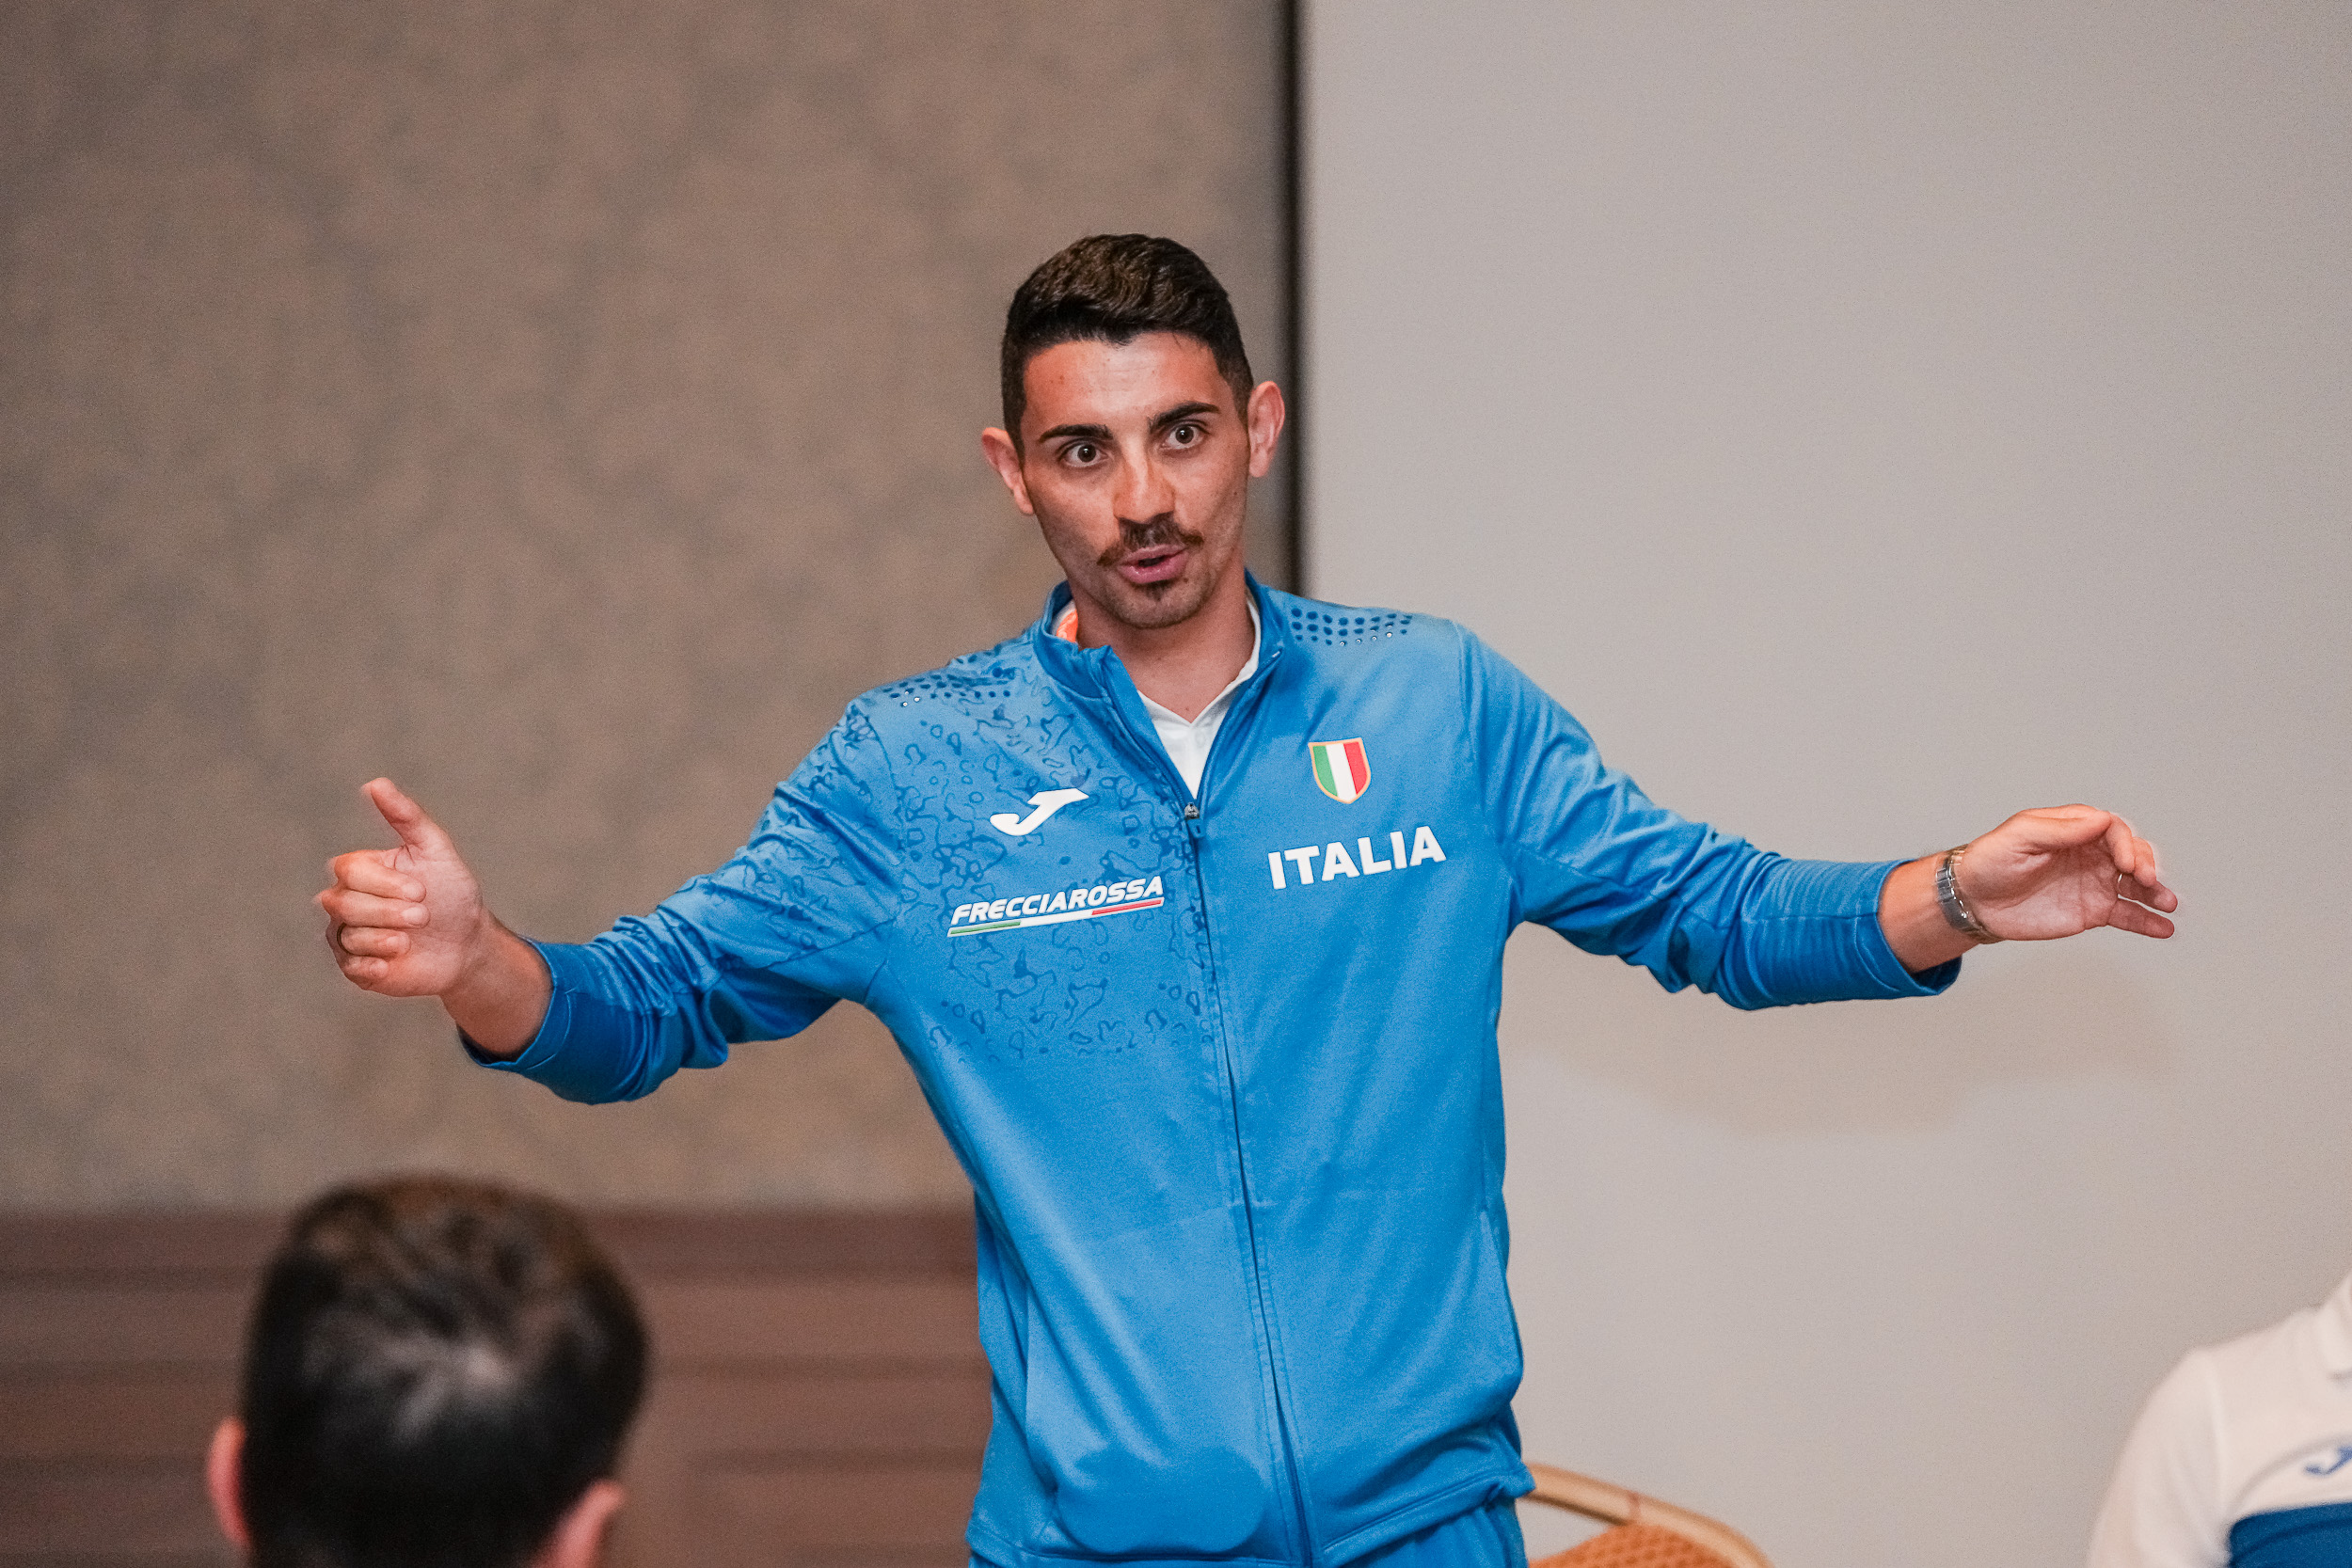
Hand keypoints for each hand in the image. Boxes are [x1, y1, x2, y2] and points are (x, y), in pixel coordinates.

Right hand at [316, 778, 488, 995]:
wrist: (468, 943)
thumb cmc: (452, 893)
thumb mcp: (435, 850)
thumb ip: (406, 816)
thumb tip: (375, 783)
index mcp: (360, 870)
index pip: (348, 870)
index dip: (384, 882)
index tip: (421, 890)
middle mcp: (346, 900)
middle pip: (340, 902)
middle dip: (387, 911)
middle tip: (422, 917)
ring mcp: (348, 935)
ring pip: (345, 934)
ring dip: (384, 938)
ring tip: (410, 940)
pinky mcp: (355, 967)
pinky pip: (348, 966)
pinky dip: (372, 965)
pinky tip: (394, 962)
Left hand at [1958, 804, 2177, 941]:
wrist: (1975, 901)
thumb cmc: (1990, 861)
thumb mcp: (2019, 836)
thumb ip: (2060, 829)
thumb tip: (2100, 819)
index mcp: (2074, 829)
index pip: (2112, 829)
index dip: (2124, 843)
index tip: (2125, 861)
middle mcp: (2090, 853)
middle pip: (2132, 854)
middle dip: (2145, 864)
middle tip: (2147, 879)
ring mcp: (2094, 882)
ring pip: (2136, 884)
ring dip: (2156, 892)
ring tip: (2167, 903)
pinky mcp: (2092, 911)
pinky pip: (2126, 914)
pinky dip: (2146, 921)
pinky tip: (2163, 928)